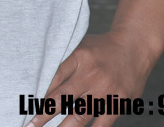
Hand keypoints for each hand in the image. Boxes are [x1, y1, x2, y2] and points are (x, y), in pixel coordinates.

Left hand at [26, 30, 156, 126]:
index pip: (54, 78)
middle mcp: (91, 74)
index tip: (27, 107)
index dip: (40, 94)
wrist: (136, 46)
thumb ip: (65, 62)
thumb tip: (42, 81)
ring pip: (80, 115)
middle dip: (44, 115)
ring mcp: (106, 90)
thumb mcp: (81, 46)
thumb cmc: (102, 48)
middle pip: (62, 99)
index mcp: (79, 57)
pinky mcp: (119, 102)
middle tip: (30, 126)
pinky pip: (102, 124)